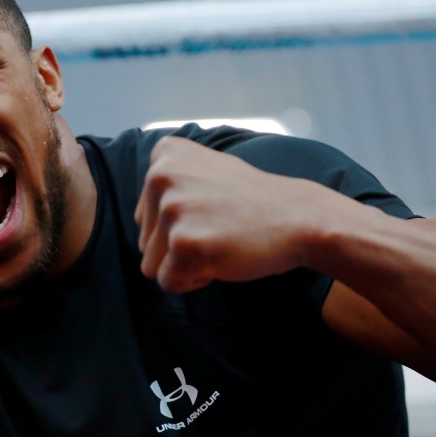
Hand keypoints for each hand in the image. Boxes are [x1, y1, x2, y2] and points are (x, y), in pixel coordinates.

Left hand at [134, 136, 320, 291]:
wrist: (298, 218)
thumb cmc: (251, 203)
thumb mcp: (204, 171)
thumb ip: (169, 186)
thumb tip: (137, 218)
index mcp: (164, 154)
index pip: (144, 216)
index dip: (179, 225)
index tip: (212, 211)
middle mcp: (161, 175)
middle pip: (144, 242)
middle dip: (179, 248)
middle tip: (219, 228)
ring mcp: (172, 208)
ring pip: (151, 265)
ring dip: (185, 265)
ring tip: (219, 241)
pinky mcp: (184, 242)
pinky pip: (169, 282)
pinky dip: (195, 280)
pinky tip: (222, 257)